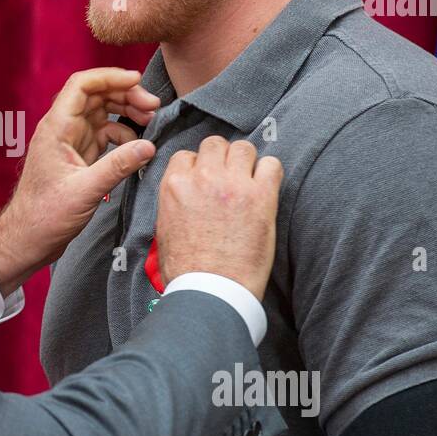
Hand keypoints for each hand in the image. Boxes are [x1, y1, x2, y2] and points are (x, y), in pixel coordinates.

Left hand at [0, 68, 159, 296]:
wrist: (27, 240)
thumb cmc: (45, 216)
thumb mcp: (85, 191)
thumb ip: (118, 166)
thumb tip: (149, 146)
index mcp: (56, 128)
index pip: (82, 85)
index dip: (110, 77)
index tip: (137, 81)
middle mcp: (63, 129)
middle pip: (96, 96)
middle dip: (126, 95)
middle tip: (154, 108)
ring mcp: (71, 142)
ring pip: (102, 114)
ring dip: (126, 113)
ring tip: (150, 123)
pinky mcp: (79, 157)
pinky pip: (104, 135)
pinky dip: (122, 136)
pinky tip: (136, 148)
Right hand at [155, 136, 282, 301]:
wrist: (210, 291)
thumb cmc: (186, 270)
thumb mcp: (164, 231)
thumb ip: (174, 204)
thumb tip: (184, 199)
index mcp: (174, 186)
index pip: (187, 156)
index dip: (198, 167)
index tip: (206, 180)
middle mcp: (202, 178)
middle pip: (215, 144)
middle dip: (222, 158)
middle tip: (229, 178)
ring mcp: (233, 185)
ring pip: (244, 148)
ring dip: (246, 162)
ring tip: (249, 182)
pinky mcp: (261, 197)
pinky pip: (272, 165)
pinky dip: (270, 173)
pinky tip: (266, 189)